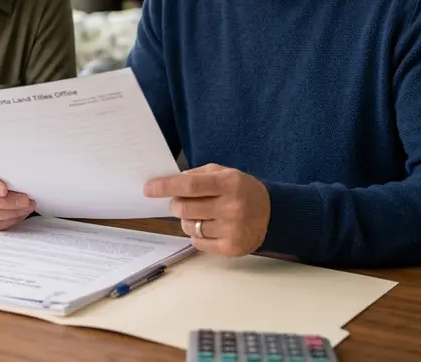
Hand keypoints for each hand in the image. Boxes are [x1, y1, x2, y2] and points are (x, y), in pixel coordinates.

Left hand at [144, 163, 270, 256]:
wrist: (272, 214)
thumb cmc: (241, 190)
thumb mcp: (224, 173)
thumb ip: (196, 175)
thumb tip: (167, 182)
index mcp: (229, 183)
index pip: (190, 185)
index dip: (165, 187)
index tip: (148, 188)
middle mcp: (232, 207)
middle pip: (184, 208)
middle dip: (175, 204)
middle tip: (179, 202)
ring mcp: (233, 229)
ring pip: (189, 227)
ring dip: (187, 220)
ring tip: (201, 215)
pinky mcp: (231, 248)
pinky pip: (197, 243)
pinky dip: (197, 235)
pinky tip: (210, 227)